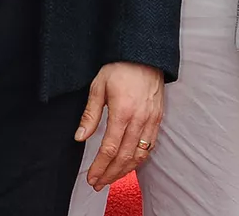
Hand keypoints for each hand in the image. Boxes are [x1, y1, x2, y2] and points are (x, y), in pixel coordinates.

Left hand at [74, 61, 163, 190]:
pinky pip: (150, 147)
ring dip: (124, 171)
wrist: (145, 56)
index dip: (100, 166)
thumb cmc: (120, 68)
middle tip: (98, 183)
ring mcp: (151, 121)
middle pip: (124, 157)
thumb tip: (80, 137)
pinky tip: (129, 165)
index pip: (110, 148)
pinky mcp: (158, 120)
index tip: (92, 177)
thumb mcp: (99, 86)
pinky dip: (139, 160)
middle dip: (110, 174)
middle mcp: (139, 119)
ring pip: (139, 155)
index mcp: (123, 112)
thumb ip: (90, 114)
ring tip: (111, 178)